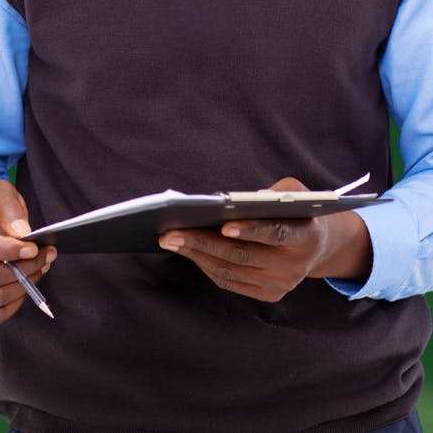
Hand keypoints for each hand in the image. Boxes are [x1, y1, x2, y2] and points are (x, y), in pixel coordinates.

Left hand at [158, 177, 372, 302]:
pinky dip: (205, 265)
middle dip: (202, 242)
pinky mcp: (268, 295)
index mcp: (306, 236)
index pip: (276, 233)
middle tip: (171, 233)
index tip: (224, 225)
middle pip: (242, 255)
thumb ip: (270, 194)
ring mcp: (281, 284)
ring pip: (230, 270)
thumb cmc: (297, 210)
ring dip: (195, 254)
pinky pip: (228, 281)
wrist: (318, 244)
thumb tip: (226, 203)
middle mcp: (295, 265)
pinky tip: (187, 251)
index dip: (250, 230)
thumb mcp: (294, 193)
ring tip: (170, 240)